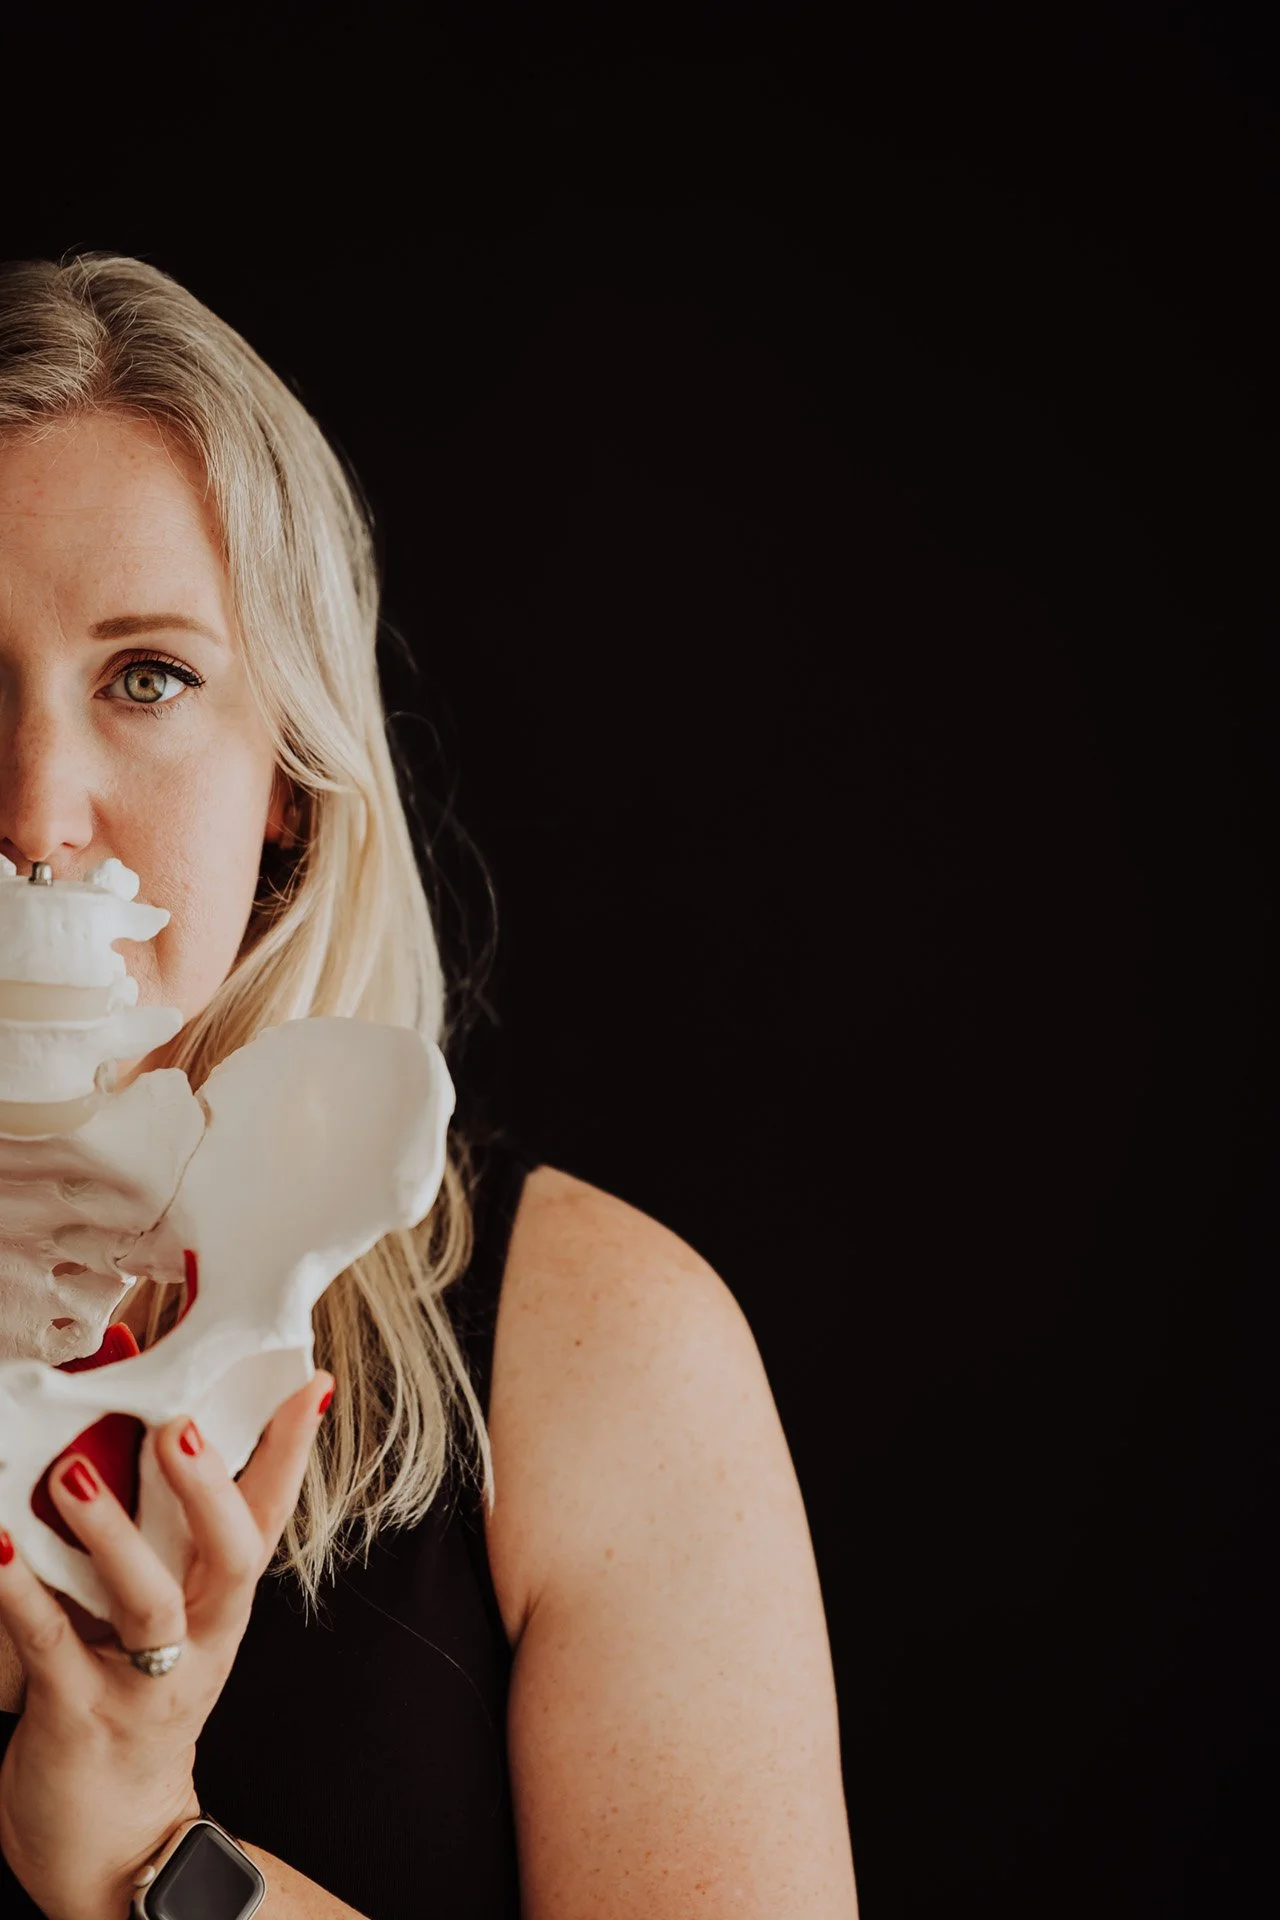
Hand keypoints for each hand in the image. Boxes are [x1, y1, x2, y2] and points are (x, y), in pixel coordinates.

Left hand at [0, 1370, 334, 1919]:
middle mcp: (203, 1638)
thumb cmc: (134, 1704)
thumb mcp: (170, 1617)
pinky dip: (23, 1595)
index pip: (269, 1515)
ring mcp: (148, 1682)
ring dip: (114, 1536)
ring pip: (150, 1604)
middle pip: (232, 1555)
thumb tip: (136, 1433)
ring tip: (74, 1475)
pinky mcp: (82, 1716)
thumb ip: (161, 1536)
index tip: (311, 1383)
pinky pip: (54, 1647)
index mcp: (224, 1603)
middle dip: (209, 1485)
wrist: (115, 1847)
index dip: (293, 1449)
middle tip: (179, 1423)